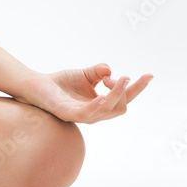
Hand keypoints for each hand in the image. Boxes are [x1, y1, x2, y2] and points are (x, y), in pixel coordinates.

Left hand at [15, 64, 152, 123]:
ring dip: (116, 95)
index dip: (137, 88)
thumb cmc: (62, 83)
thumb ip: (98, 72)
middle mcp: (96, 113)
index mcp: (102, 104)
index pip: (125, 99)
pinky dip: (97, 105)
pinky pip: (87, 113)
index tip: (149, 75)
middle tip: (124, 76)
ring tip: (119, 81)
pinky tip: (102, 96)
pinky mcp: (69, 114)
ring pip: (108, 110)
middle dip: (127, 92)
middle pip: (121, 107)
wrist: (37, 86)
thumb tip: (110, 70)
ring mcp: (83, 116)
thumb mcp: (85, 74)